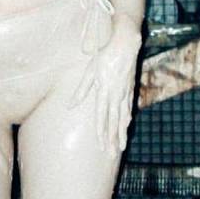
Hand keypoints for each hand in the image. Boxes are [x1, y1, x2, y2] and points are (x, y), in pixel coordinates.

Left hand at [69, 17, 141, 155]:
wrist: (125, 44)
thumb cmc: (104, 55)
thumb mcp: (90, 71)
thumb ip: (81, 90)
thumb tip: (70, 105)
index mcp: (103, 91)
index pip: (101, 116)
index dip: (101, 132)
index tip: (101, 145)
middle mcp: (115, 95)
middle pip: (113, 121)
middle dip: (112, 139)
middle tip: (112, 154)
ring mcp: (124, 92)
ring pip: (122, 117)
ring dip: (121, 132)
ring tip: (121, 147)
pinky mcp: (129, 87)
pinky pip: (128, 106)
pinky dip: (127, 117)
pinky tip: (126, 124)